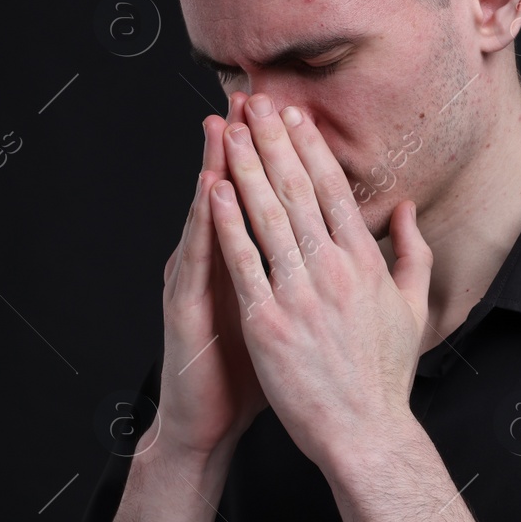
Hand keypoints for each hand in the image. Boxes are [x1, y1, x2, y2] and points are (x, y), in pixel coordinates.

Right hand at [156, 92, 270, 457]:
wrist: (206, 424)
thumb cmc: (247, 373)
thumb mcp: (281, 316)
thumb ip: (303, 278)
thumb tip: (336, 248)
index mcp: (248, 264)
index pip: (264, 201)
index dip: (278, 158)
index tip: (292, 113)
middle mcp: (216, 263)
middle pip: (233, 195)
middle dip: (245, 146)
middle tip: (252, 97)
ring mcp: (195, 281)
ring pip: (207, 216)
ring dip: (216, 169)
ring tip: (226, 126)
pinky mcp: (184, 307)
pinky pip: (196, 258)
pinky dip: (204, 224)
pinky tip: (209, 192)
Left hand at [207, 93, 433, 471]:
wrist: (365, 433)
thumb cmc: (386, 377)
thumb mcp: (414, 309)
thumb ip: (413, 254)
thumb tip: (407, 211)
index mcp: (367, 262)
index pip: (334, 190)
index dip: (310, 148)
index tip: (294, 116)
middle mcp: (334, 270)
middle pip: (297, 190)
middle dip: (272, 141)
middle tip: (253, 103)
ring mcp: (299, 294)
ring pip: (267, 216)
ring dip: (245, 168)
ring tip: (226, 132)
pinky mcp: (268, 322)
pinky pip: (244, 262)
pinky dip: (227, 224)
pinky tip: (213, 191)